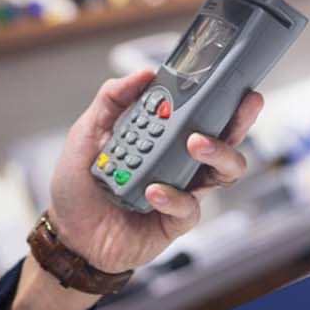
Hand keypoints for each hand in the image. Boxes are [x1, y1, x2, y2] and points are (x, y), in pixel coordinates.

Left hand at [26, 70, 259, 303]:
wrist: (69, 235)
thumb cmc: (80, 187)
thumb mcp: (87, 133)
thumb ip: (112, 99)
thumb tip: (142, 74)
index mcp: (164, 139)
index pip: (201, 114)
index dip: (221, 97)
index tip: (228, 78)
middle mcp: (180, 163)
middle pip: (226, 140)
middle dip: (239, 121)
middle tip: (239, 106)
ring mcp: (183, 191)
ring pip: (224, 173)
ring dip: (218, 153)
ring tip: (196, 143)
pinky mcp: (177, 221)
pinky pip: (189, 206)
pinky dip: (173, 196)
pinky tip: (153, 191)